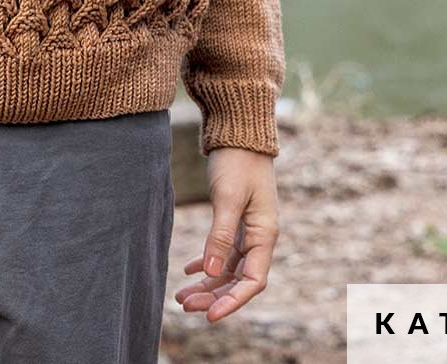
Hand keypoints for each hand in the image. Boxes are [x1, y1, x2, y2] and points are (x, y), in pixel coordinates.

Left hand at [174, 147, 278, 322]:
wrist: (239, 130)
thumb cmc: (238, 161)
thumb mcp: (228, 198)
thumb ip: (220, 235)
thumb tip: (212, 272)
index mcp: (264, 235)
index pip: (252, 281)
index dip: (232, 302)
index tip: (209, 316)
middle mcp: (259, 237)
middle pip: (238, 279)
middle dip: (214, 296)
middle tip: (185, 306)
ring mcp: (248, 229)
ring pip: (228, 267)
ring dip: (208, 283)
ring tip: (181, 295)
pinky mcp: (236, 219)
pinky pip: (224, 251)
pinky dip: (208, 262)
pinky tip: (189, 270)